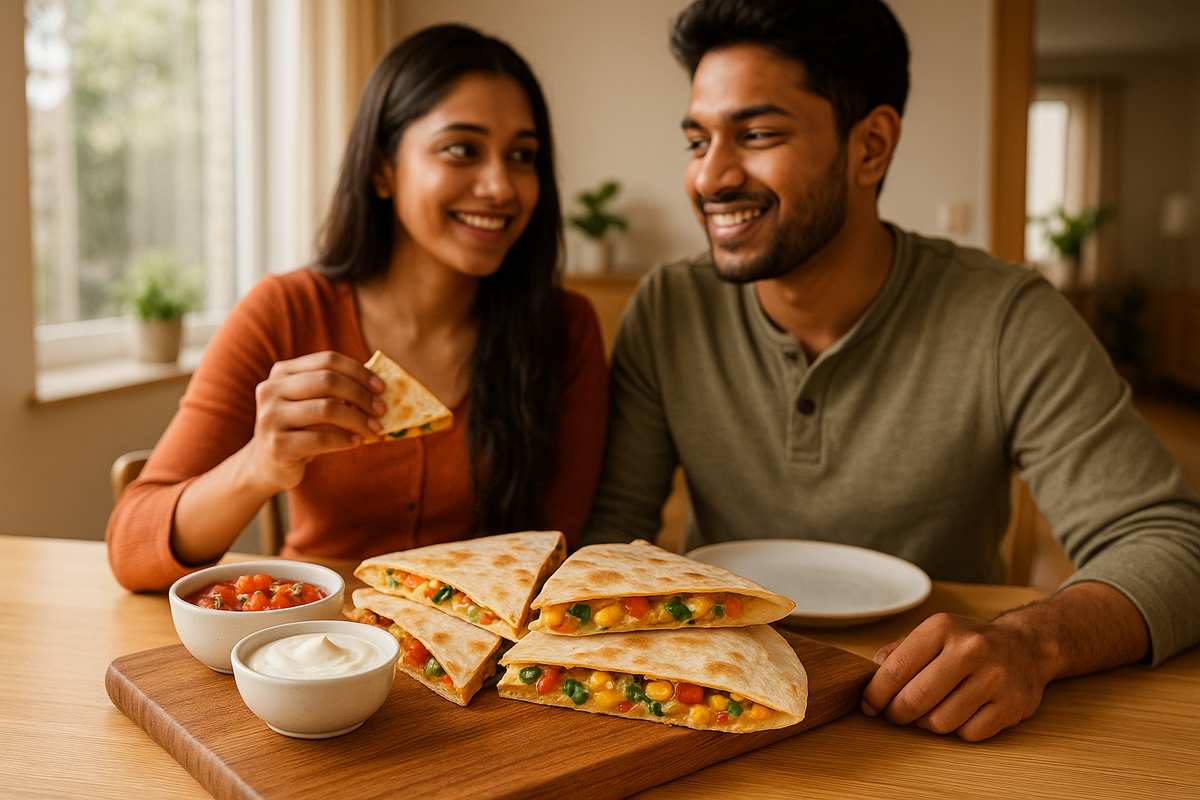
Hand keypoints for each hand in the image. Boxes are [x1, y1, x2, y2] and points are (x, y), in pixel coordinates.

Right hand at [244, 350, 385, 491]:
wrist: (268, 464)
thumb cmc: (300, 429)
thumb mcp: (313, 403)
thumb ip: (336, 390)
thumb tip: (381, 386)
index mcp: (282, 372)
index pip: (327, 360)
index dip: (359, 371)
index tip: (381, 387)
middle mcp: (271, 390)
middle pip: (327, 381)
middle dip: (361, 395)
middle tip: (382, 410)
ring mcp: (270, 417)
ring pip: (326, 409)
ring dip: (358, 419)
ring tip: (376, 429)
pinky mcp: (276, 445)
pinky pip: (320, 438)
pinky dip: (345, 439)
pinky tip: (357, 442)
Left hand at [859, 612, 1049, 740]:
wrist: (1026, 646)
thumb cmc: (969, 642)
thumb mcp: (934, 633)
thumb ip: (900, 650)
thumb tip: (872, 670)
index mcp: (942, 628)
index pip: (896, 669)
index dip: (876, 693)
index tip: (869, 705)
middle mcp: (970, 650)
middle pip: (915, 699)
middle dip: (896, 713)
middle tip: (894, 714)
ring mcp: (994, 678)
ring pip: (940, 721)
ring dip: (926, 723)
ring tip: (928, 711)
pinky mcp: (1011, 705)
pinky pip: (967, 734)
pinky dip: (956, 730)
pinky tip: (958, 714)